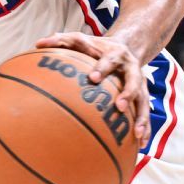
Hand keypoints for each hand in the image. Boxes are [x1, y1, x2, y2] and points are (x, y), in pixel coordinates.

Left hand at [35, 32, 150, 145]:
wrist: (125, 47)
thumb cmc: (96, 47)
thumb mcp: (81, 40)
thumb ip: (61, 40)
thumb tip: (38, 43)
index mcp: (116, 54)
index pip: (110, 60)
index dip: (103, 68)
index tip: (93, 78)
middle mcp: (131, 69)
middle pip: (133, 81)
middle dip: (128, 93)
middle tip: (120, 106)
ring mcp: (140, 84)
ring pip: (144, 101)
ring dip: (142, 117)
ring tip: (137, 134)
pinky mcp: (143, 96)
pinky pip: (145, 113)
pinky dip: (145, 128)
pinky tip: (141, 144)